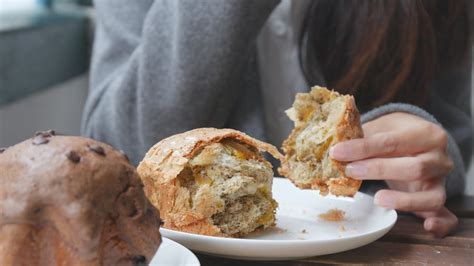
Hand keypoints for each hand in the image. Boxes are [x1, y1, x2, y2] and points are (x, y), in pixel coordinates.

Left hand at [330, 112, 456, 236]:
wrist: (417, 137)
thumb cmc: (394, 133)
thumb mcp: (381, 128)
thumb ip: (362, 137)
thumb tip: (333, 149)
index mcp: (426, 133)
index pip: (392, 142)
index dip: (363, 148)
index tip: (338, 152)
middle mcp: (439, 157)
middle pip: (414, 168)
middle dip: (379, 170)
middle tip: (351, 171)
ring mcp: (441, 180)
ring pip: (430, 195)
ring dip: (403, 200)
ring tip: (378, 199)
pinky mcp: (438, 198)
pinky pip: (445, 215)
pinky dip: (440, 224)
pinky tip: (427, 227)